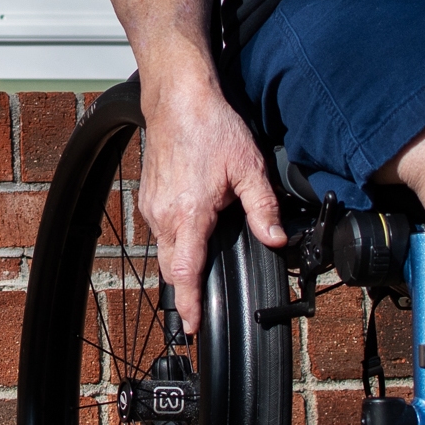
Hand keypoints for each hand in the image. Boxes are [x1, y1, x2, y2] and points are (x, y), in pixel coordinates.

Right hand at [138, 80, 287, 323]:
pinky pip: (160, 231)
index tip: (192, 326)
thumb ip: (262, 207)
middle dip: (186, 289)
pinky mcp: (148, 196)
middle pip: (172, 268)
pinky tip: (192, 231)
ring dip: (181, 263)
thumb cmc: (211, 127)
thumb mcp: (248, 167)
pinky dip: (174, 241)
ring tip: (200, 270)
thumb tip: (276, 239)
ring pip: (164, 250)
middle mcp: (165, 215)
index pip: (186, 272)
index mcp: (189, 214)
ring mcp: (152, 206)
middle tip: (200, 308)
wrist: (177, 98)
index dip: (189, 304)